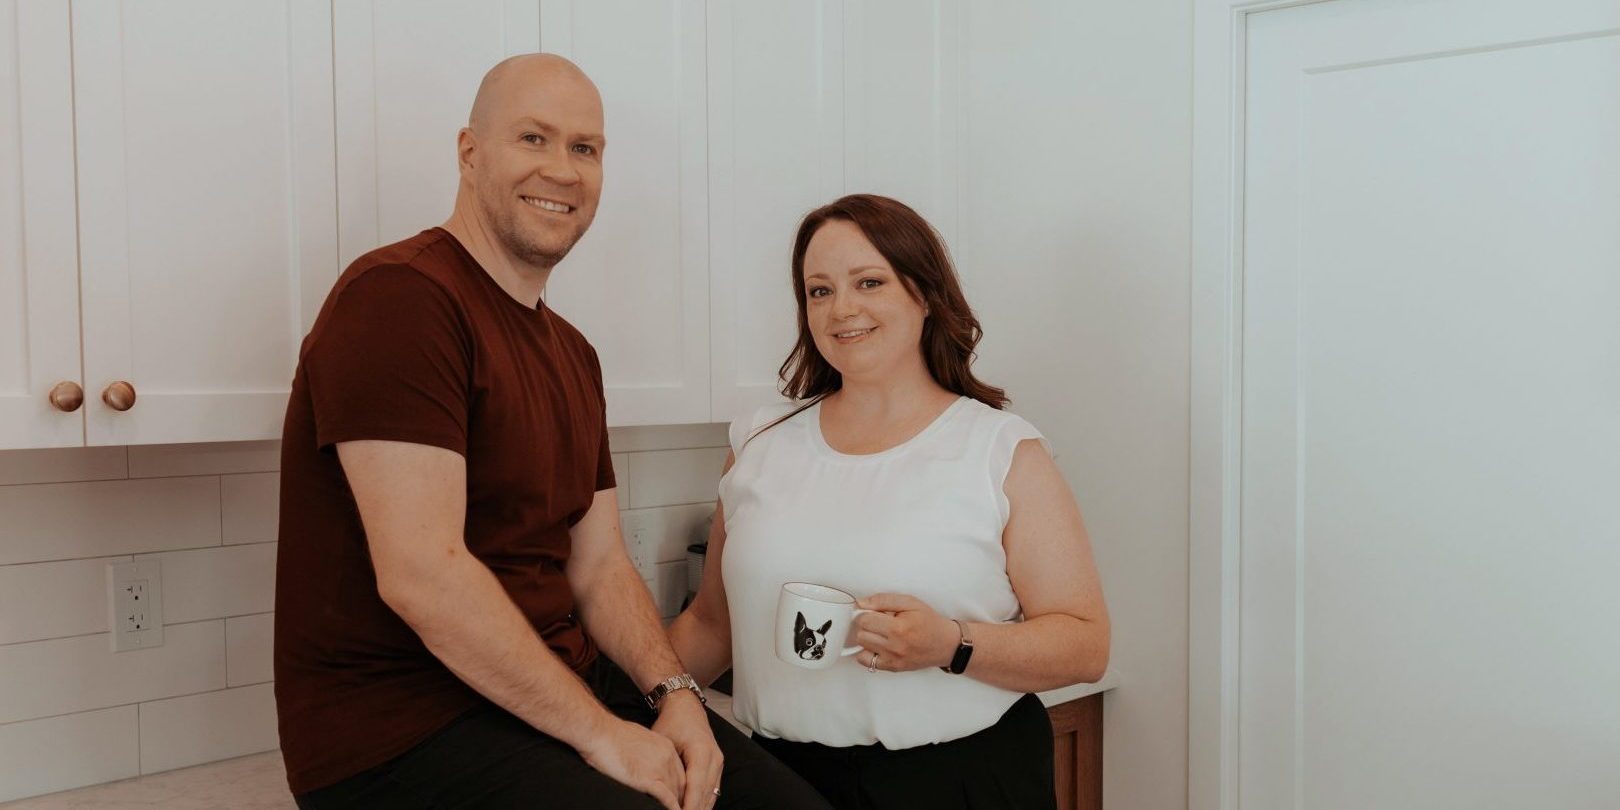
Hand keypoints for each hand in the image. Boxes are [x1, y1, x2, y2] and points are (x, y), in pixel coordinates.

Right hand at [578, 714, 685, 809]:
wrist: (600, 732)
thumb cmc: (611, 734)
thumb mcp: (638, 738)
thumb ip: (647, 752)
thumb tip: (644, 762)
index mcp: (665, 746)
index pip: (680, 771)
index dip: (681, 786)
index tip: (680, 795)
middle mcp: (667, 756)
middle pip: (681, 783)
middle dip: (681, 797)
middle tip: (681, 807)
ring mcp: (659, 767)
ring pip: (676, 792)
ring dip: (677, 804)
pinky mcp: (647, 779)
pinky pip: (666, 798)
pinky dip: (672, 807)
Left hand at [651, 691, 723, 809]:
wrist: (685, 708)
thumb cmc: (672, 722)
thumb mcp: (663, 743)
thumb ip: (664, 768)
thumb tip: (660, 792)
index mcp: (701, 751)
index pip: (696, 787)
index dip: (689, 806)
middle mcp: (714, 758)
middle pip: (706, 794)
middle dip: (694, 809)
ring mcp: (718, 762)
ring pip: (711, 794)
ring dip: (700, 808)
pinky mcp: (717, 766)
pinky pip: (713, 790)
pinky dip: (704, 802)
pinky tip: (694, 809)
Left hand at [853, 593, 960, 671]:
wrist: (946, 644)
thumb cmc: (929, 622)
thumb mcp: (910, 602)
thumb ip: (883, 600)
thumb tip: (861, 603)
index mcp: (899, 627)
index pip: (865, 620)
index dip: (866, 613)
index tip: (873, 611)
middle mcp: (895, 646)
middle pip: (861, 634)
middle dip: (866, 625)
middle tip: (877, 621)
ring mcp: (893, 659)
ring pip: (862, 647)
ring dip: (867, 637)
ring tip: (880, 633)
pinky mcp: (893, 668)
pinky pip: (867, 662)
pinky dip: (867, 653)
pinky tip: (877, 645)